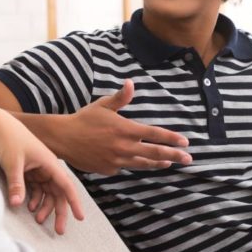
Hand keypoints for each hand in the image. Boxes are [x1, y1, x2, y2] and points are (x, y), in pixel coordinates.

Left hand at [0, 106, 83, 234]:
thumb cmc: (8, 139)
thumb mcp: (12, 163)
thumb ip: (16, 184)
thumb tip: (16, 205)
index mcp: (49, 163)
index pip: (66, 185)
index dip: (74, 202)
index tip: (80, 217)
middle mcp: (47, 167)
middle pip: (58, 193)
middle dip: (59, 212)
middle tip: (59, 231)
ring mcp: (38, 169)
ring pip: (47, 193)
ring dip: (45, 207)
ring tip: (38, 221)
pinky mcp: (29, 170)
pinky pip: (36, 189)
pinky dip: (35, 199)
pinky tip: (30, 208)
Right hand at [57, 79, 191, 174]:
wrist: (64, 139)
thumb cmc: (84, 119)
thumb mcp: (103, 105)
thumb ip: (121, 97)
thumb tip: (131, 83)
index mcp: (126, 129)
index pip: (155, 135)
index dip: (171, 138)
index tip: (185, 142)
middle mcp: (124, 147)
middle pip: (155, 153)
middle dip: (174, 155)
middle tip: (188, 158)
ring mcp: (117, 160)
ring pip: (143, 163)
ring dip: (159, 163)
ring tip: (170, 163)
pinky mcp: (109, 169)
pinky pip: (126, 167)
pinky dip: (136, 165)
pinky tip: (142, 163)